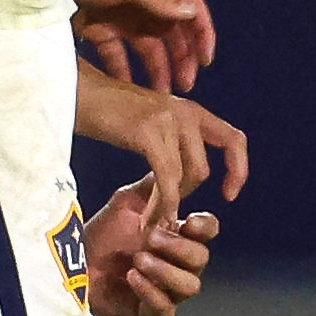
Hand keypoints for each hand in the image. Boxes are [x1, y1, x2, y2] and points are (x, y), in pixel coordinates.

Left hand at [67, 0, 216, 89]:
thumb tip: (190, 13)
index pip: (189, 8)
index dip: (202, 33)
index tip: (205, 60)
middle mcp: (142, 1)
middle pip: (172, 33)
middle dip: (183, 58)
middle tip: (186, 86)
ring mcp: (121, 18)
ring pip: (148, 48)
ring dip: (159, 70)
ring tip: (162, 95)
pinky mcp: (99, 31)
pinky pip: (118, 56)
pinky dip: (126, 73)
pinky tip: (129, 91)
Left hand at [84, 179, 218, 315]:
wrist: (75, 258)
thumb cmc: (104, 230)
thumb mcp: (129, 200)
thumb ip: (156, 187)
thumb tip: (178, 167)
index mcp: (179, 235)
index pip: (208, 230)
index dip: (204, 227)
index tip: (188, 222)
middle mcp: (179, 262)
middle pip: (201, 258)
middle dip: (178, 247)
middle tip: (150, 238)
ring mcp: (168, 288)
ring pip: (191, 286)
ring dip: (167, 271)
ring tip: (139, 260)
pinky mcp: (151, 310)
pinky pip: (166, 309)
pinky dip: (151, 292)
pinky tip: (132, 277)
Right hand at [113, 90, 246, 228]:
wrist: (77, 94)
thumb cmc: (106, 113)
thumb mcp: (152, 123)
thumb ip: (172, 143)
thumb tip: (184, 177)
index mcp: (191, 110)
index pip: (234, 140)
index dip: (238, 169)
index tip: (229, 195)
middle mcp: (186, 112)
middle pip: (202, 170)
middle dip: (185, 196)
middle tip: (165, 210)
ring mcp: (168, 121)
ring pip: (185, 177)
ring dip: (169, 205)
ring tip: (152, 220)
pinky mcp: (149, 132)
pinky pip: (166, 178)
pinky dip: (162, 202)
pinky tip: (150, 216)